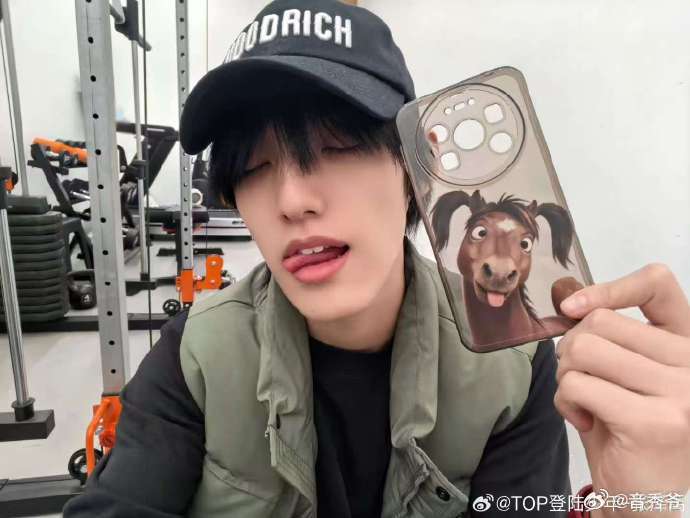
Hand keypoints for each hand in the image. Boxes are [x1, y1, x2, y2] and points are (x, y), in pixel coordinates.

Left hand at [554, 263, 689, 517]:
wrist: (644, 497)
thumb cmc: (626, 429)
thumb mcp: (623, 374)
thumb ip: (608, 338)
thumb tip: (568, 300)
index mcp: (688, 344)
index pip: (657, 285)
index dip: (610, 287)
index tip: (573, 306)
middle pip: (600, 322)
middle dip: (571, 350)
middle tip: (580, 381)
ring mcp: (681, 391)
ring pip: (584, 350)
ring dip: (567, 376)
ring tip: (583, 400)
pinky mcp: (653, 421)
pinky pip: (578, 385)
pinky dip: (566, 402)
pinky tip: (586, 422)